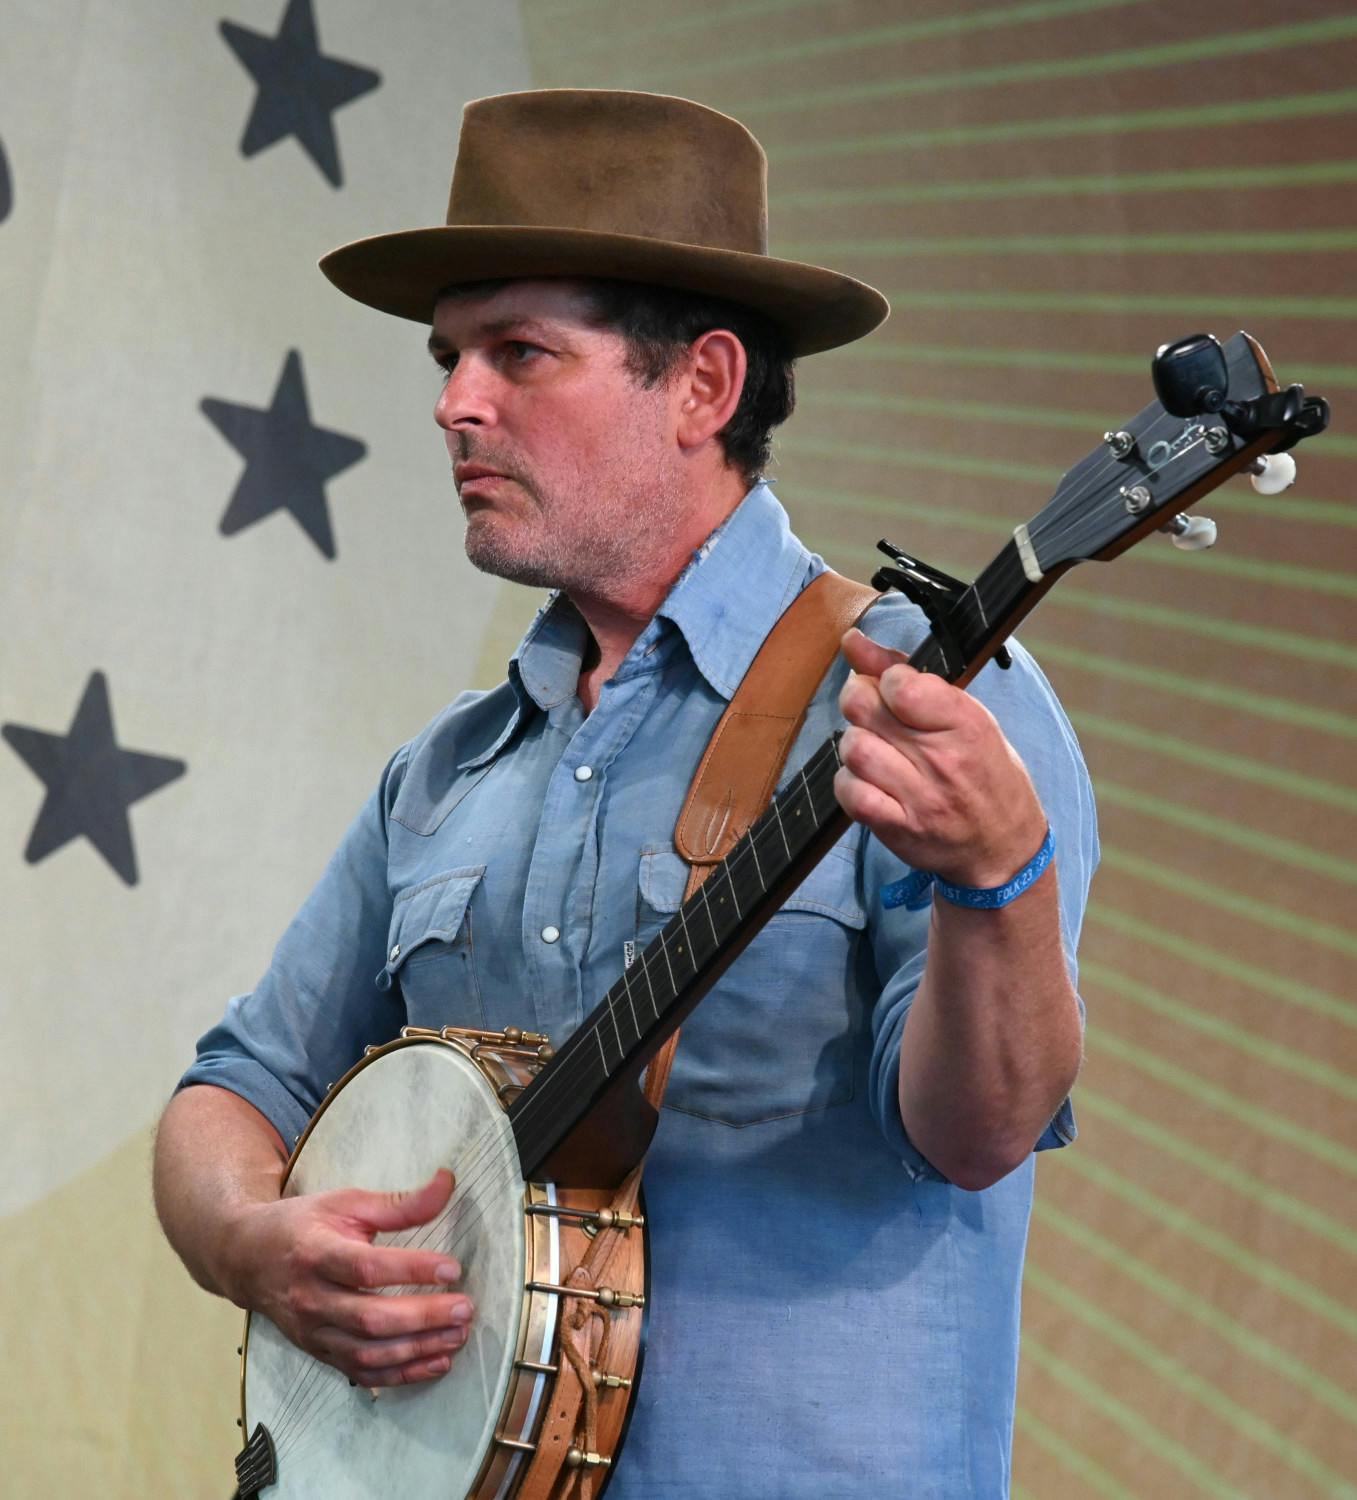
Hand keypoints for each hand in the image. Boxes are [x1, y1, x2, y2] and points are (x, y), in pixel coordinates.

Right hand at [225, 1168, 474, 1387]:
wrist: (248, 1258)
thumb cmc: (303, 1224)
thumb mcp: (347, 1202)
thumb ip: (399, 1203)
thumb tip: (448, 1183)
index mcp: (316, 1253)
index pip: (366, 1268)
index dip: (412, 1270)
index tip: (453, 1268)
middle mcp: (311, 1298)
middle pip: (370, 1319)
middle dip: (423, 1317)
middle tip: (466, 1308)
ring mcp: (313, 1332)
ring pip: (368, 1353)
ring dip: (418, 1349)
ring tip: (458, 1335)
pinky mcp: (319, 1353)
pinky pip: (362, 1372)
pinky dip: (401, 1375)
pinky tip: (436, 1362)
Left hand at [834, 628, 1046, 887]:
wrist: (1003, 846)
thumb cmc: (984, 772)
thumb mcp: (966, 715)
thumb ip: (908, 676)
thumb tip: (852, 641)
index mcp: (967, 724)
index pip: (901, 685)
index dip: (885, 677)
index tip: (895, 687)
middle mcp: (944, 761)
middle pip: (865, 709)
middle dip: (858, 699)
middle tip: (871, 709)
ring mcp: (921, 798)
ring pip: (854, 749)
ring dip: (855, 742)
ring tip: (873, 747)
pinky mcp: (899, 829)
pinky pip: (850, 794)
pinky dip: (849, 781)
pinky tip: (867, 779)